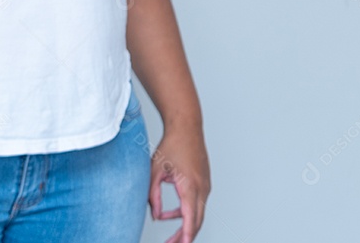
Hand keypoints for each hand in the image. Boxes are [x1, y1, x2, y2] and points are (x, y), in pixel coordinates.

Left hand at [149, 125, 210, 242]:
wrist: (187, 128)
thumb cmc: (171, 146)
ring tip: (171, 238)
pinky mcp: (204, 184)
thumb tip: (156, 216)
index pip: (190, 217)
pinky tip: (169, 215)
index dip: (185, 234)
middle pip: (196, 221)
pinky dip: (185, 213)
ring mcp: (205, 186)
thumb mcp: (156, 171)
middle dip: (184, 237)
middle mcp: (202, 189)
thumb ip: (154, 195)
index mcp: (190, 186)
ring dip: (184, 226)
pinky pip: (196, 204)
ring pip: (197, 214)